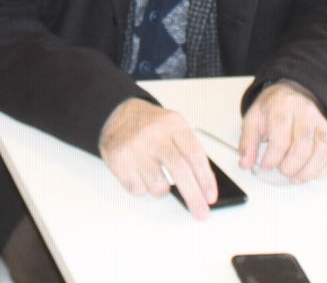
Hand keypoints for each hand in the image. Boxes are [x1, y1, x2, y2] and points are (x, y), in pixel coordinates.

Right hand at [98, 98, 216, 221]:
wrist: (116, 114)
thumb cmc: (150, 126)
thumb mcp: (174, 127)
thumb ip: (190, 150)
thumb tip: (204, 186)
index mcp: (172, 124)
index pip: (194, 155)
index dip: (205, 180)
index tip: (210, 197)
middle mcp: (153, 134)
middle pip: (180, 171)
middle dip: (193, 197)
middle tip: (201, 213)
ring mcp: (135, 147)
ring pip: (158, 186)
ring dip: (162, 190)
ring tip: (157, 175)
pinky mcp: (119, 161)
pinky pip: (139, 190)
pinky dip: (143, 187)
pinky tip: (140, 172)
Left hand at [238, 82, 326, 182]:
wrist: (291, 95)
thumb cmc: (272, 109)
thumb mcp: (253, 119)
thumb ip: (247, 142)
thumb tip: (245, 163)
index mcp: (283, 106)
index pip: (281, 139)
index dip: (272, 158)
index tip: (265, 165)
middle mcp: (305, 113)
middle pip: (302, 148)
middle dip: (289, 167)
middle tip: (280, 170)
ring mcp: (320, 123)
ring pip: (321, 152)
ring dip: (306, 172)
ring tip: (293, 176)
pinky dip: (320, 170)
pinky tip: (307, 172)